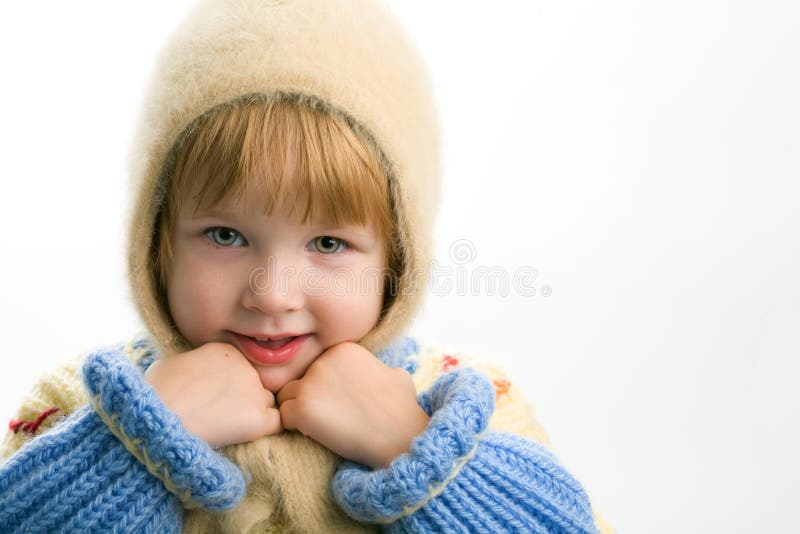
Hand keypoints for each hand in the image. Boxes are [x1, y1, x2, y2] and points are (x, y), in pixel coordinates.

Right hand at [145, 342, 281, 447]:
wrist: (156, 418)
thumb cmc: (155, 394)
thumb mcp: (172, 365)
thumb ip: (193, 365)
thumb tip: (191, 375)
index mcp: (225, 350)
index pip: (240, 369)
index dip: (228, 387)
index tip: (211, 400)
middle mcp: (245, 366)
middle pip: (256, 384)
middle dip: (243, 400)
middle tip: (220, 417)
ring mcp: (255, 391)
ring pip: (267, 403)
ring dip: (254, 415)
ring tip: (228, 428)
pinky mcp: (259, 417)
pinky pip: (276, 423)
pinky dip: (264, 430)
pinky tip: (243, 436)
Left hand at [277, 342, 429, 468]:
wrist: (401, 434)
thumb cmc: (402, 408)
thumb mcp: (395, 374)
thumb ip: (378, 368)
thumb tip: (382, 373)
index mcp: (342, 349)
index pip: (317, 365)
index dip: (325, 386)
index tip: (339, 402)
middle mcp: (323, 360)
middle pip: (299, 379)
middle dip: (310, 397)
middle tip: (326, 417)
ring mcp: (311, 383)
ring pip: (286, 395)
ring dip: (298, 411)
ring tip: (318, 426)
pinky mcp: (303, 408)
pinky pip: (283, 417)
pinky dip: (295, 428)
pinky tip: (315, 434)